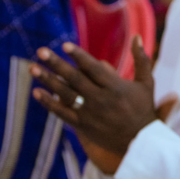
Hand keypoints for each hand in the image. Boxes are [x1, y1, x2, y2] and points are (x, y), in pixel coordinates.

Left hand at [31, 37, 166, 162]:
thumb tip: (136, 36)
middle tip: (41, 51)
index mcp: (116, 87)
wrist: (140, 143)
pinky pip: (62, 113)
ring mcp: (90, 114)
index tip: (64, 45)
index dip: (79, 56)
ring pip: (65, 94)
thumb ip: (141, 59)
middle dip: (57, 64)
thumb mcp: (146, 83)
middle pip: (75, 79)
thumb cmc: (143, 108)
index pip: (94, 68)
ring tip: (33, 68)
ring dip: (48, 81)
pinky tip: (36, 92)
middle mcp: (101, 99)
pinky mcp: (83, 125)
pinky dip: (48, 103)